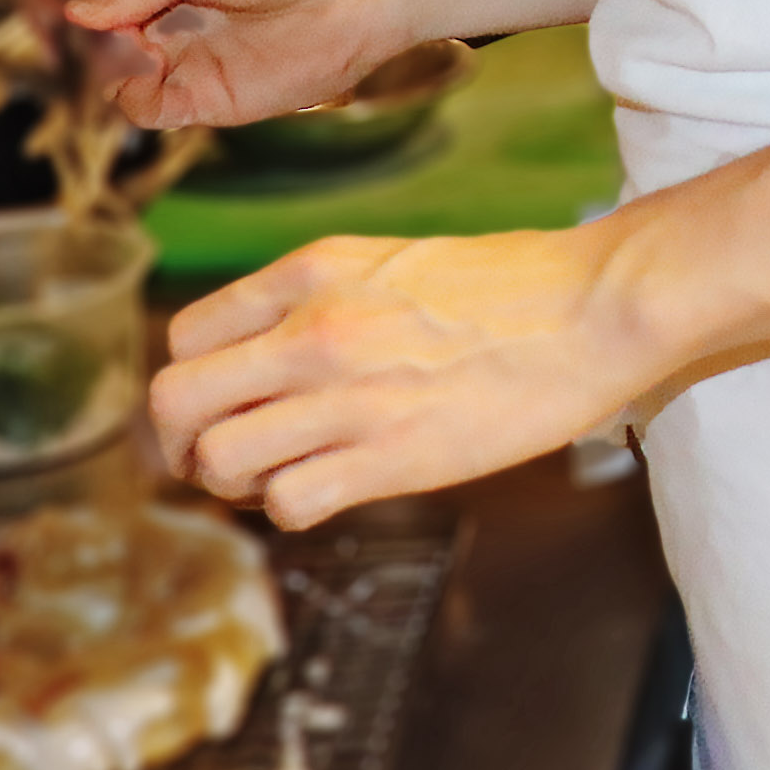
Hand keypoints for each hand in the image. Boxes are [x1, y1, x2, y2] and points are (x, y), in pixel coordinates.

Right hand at [63, 0, 409, 130]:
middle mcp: (180, 25)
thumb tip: (79, 12)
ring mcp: (195, 64)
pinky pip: (154, 111)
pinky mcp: (215, 99)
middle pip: (103, 44)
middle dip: (72, 39)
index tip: (41, 1)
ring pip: (119, 78)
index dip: (71, 3)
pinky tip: (140, 71)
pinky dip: (132, 99)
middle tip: (52, 28)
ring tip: (118, 41)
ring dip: (102, 66)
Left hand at [151, 225, 652, 528]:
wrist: (594, 309)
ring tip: (281, 476)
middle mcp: (312, 332)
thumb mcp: (393, 261)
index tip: (222, 406)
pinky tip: (332, 489)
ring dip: (237, 483)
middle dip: (183, 445)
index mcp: (310, 272)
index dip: (192, 383)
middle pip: (174, 404)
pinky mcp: (390, 456)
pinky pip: (287, 503)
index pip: (184, 337)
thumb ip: (320, 301)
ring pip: (218, 462)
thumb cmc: (513, 286)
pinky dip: (295, 507)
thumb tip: (264, 358)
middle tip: (219, 460)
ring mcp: (347, 396)